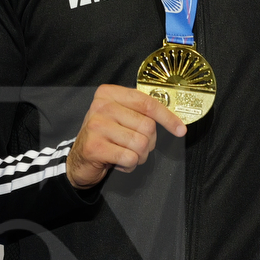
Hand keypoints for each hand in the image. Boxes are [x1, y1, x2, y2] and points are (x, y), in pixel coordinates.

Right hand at [65, 84, 187, 189]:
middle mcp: (101, 106)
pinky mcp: (95, 147)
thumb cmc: (105, 137)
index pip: (147, 102)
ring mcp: (96, 126)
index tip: (180, 129)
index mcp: (109, 93)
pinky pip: (130, 158)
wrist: (79, 160)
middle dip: (148, 143)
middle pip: (147, 126)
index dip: (167, 117)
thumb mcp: (121, 117)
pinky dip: (129, 165)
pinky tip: (117, 162)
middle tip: (134, 147)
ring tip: (124, 154)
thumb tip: (174, 119)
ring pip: (141, 144)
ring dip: (139, 156)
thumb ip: (141, 112)